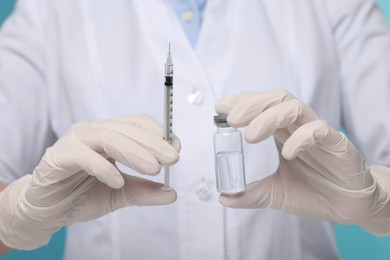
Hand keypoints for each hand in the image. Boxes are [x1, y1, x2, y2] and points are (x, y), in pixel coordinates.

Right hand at [0, 115, 179, 248]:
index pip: (138, 124)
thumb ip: (145, 192)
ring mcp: (75, 141)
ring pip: (108, 137)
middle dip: (153, 143)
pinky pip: (83, 156)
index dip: (159, 134)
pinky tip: (118, 181)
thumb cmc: (82, 195)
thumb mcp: (121, 195)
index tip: (176, 150)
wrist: (48, 210)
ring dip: (134, 152)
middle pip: (127, 129)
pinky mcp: (58, 156)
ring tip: (153, 168)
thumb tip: (172, 193)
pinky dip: (103, 167)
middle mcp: (93, 132)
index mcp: (110, 135)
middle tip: (172, 158)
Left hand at [216, 89, 389, 234]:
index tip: (220, 108)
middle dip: (251, 104)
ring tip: (250, 136)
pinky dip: (301, 137)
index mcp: (283, 132)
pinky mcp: (338, 144)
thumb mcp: (276, 194)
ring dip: (269, 116)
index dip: (241, 102)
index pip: (262, 106)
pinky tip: (287, 153)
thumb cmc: (315, 193)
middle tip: (231, 119)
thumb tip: (223, 198)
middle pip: (276, 98)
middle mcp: (298, 127)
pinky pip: (320, 130)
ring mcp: (318, 133)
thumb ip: (251, 194)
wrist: (348, 208)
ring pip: (294, 107)